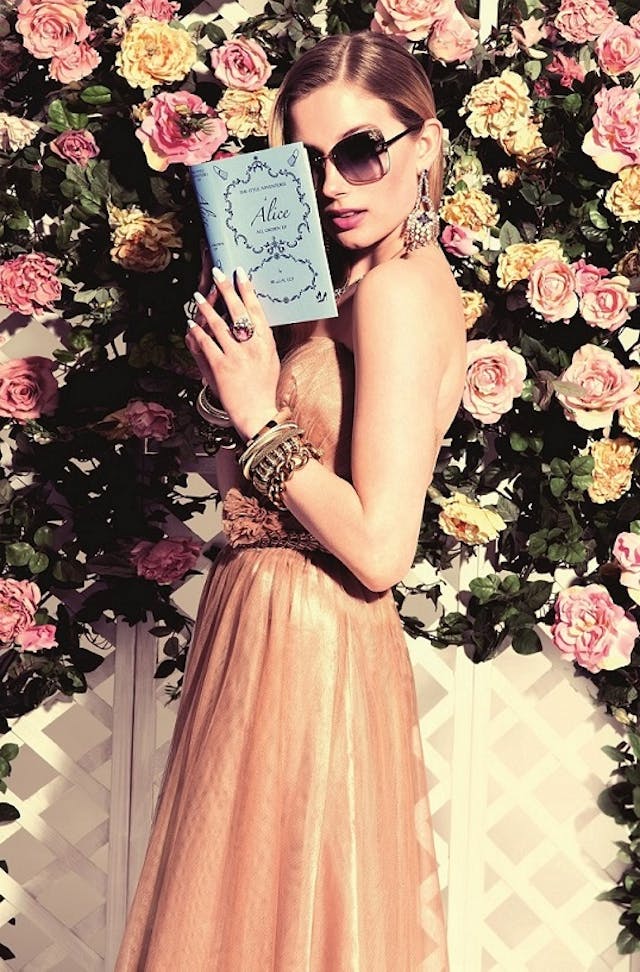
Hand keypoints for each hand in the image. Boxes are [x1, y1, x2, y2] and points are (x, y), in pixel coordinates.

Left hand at [185, 267, 280, 439]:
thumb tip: (254, 318)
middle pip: (237, 310)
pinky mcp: (221, 366)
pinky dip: (197, 331)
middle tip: (217, 273)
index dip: (247, 289)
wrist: (257, 412)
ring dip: (206, 307)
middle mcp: (253, 346)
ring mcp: (237, 356)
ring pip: (218, 324)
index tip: (240, 273)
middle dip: (226, 288)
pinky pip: (206, 343)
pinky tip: (190, 322)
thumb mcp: (270, 359)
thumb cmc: (263, 386)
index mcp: (266, 342)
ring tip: (197, 295)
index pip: (256, 309)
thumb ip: (262, 339)